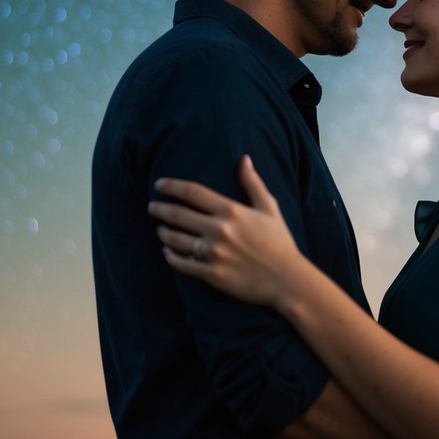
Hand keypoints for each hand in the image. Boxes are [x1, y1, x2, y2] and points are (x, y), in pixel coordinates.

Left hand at [150, 155, 302, 307]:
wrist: (286, 279)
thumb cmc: (280, 242)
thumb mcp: (269, 208)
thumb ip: (253, 183)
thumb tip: (244, 159)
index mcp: (231, 211)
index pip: (192, 192)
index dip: (171, 186)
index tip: (159, 184)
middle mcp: (218, 230)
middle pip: (177, 215)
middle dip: (159, 209)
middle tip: (152, 207)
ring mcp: (213, 253)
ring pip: (174, 240)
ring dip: (163, 232)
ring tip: (160, 229)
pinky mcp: (211, 275)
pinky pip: (181, 264)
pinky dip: (170, 257)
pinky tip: (167, 252)